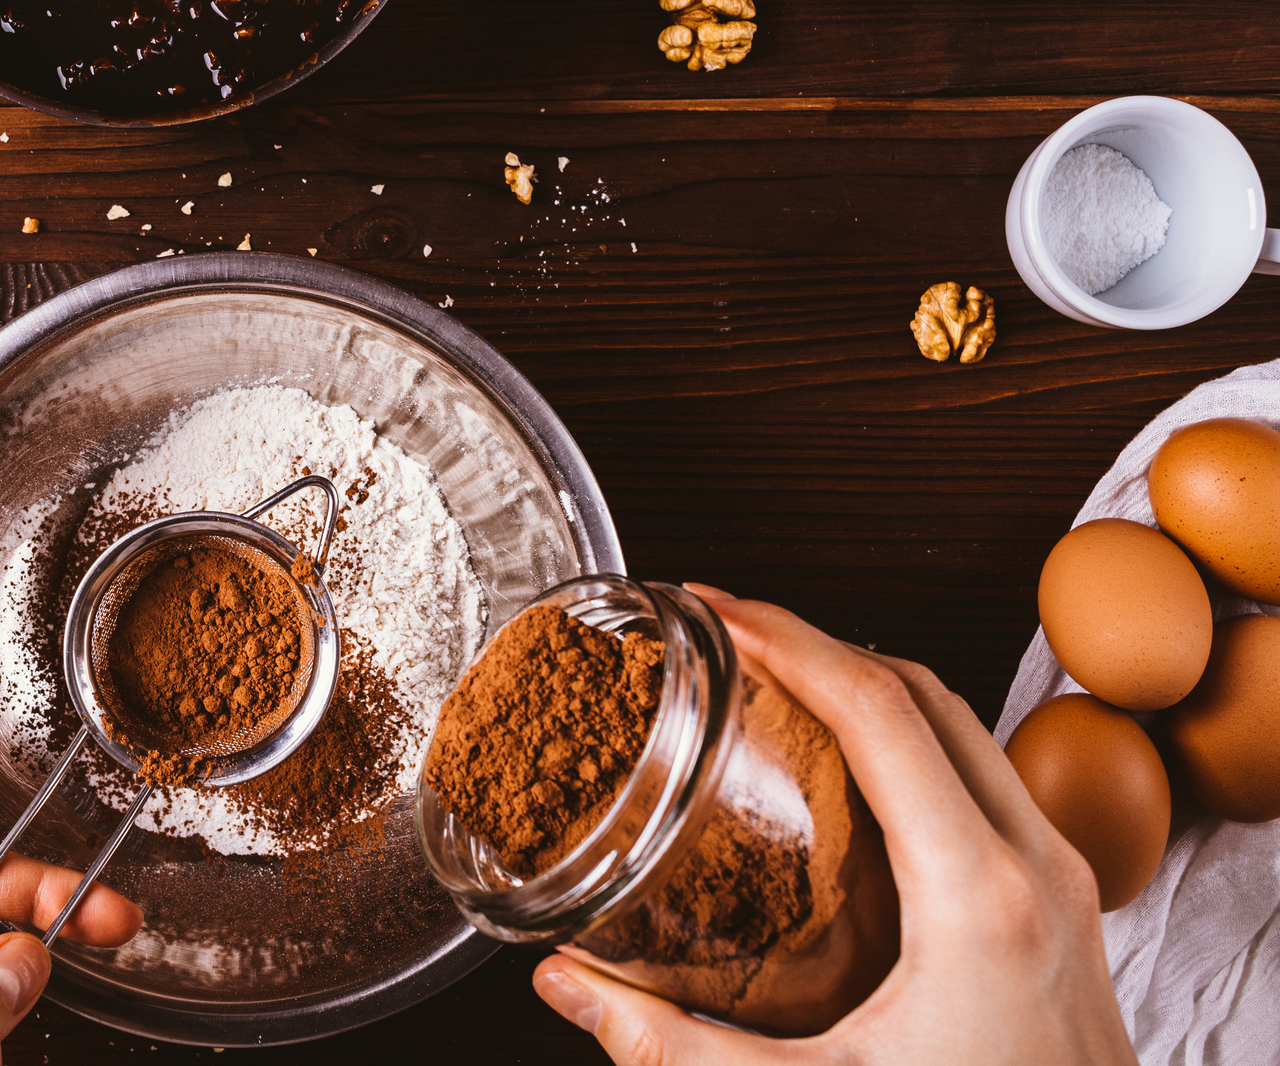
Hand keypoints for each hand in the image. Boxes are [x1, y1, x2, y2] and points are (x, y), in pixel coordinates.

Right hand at [532, 585, 1134, 1065]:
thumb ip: (676, 1050)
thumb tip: (568, 985)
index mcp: (982, 896)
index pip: (880, 710)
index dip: (787, 639)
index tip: (713, 611)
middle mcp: (1038, 866)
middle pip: (924, 692)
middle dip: (815, 641)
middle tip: (722, 632)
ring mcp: (1065, 881)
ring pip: (963, 726)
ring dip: (866, 684)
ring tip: (770, 681)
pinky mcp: (1064, 909)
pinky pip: (984, 777)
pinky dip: (908, 739)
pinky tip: (842, 772)